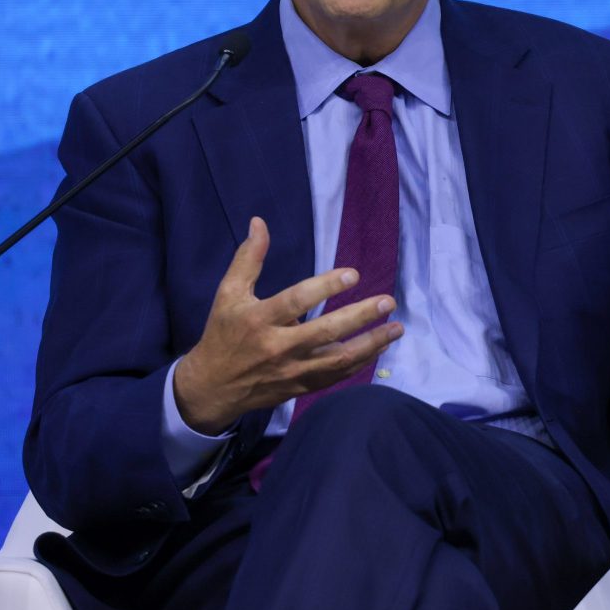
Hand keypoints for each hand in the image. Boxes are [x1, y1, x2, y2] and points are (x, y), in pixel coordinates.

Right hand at [173, 216, 404, 433]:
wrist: (213, 386)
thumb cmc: (223, 333)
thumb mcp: (228, 293)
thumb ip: (248, 258)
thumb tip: (259, 222)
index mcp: (259, 319)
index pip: (297, 301)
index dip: (326, 287)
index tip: (354, 274)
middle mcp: (278, 347)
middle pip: (326, 332)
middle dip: (361, 317)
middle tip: (388, 301)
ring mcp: (292, 370)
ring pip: (338, 359)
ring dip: (371, 343)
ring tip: (396, 328)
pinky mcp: (301, 386)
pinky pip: (336, 376)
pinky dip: (360, 363)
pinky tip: (378, 348)